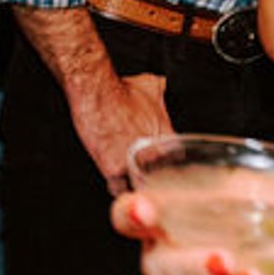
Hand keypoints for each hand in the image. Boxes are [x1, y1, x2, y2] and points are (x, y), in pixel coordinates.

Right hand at [69, 69, 172, 189]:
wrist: (97, 92)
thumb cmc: (121, 88)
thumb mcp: (149, 85)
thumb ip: (160, 89)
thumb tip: (162, 84)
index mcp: (168, 140)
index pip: (176, 162)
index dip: (167, 165)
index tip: (160, 165)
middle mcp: (155, 155)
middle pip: (161, 180)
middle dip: (154, 181)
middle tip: (145, 179)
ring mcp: (135, 164)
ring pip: (141, 188)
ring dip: (137, 190)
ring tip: (133, 190)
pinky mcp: (113, 168)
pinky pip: (119, 188)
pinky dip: (118, 190)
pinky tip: (117, 189)